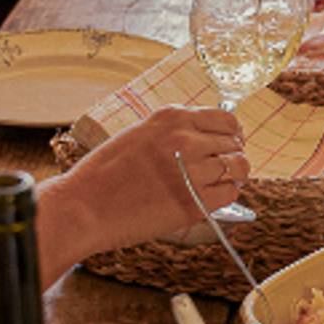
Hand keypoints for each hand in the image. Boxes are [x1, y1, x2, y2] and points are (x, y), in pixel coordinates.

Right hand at [73, 107, 249, 248]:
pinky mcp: (194, 202)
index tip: (224, 145)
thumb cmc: (104, 174)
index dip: (229, 134)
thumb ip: (171, 131)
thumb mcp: (138, 134)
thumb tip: (204, 137)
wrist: (84, 206)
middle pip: (234, 142)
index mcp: (171, 117)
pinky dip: (226, 196)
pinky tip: (211, 198)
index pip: (225, 119)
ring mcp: (191, 169)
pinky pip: (230, 193)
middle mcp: (185, 138)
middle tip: (220, 169)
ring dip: (234, 176)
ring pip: (239, 166)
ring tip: (219, 184)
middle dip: (231, 155)